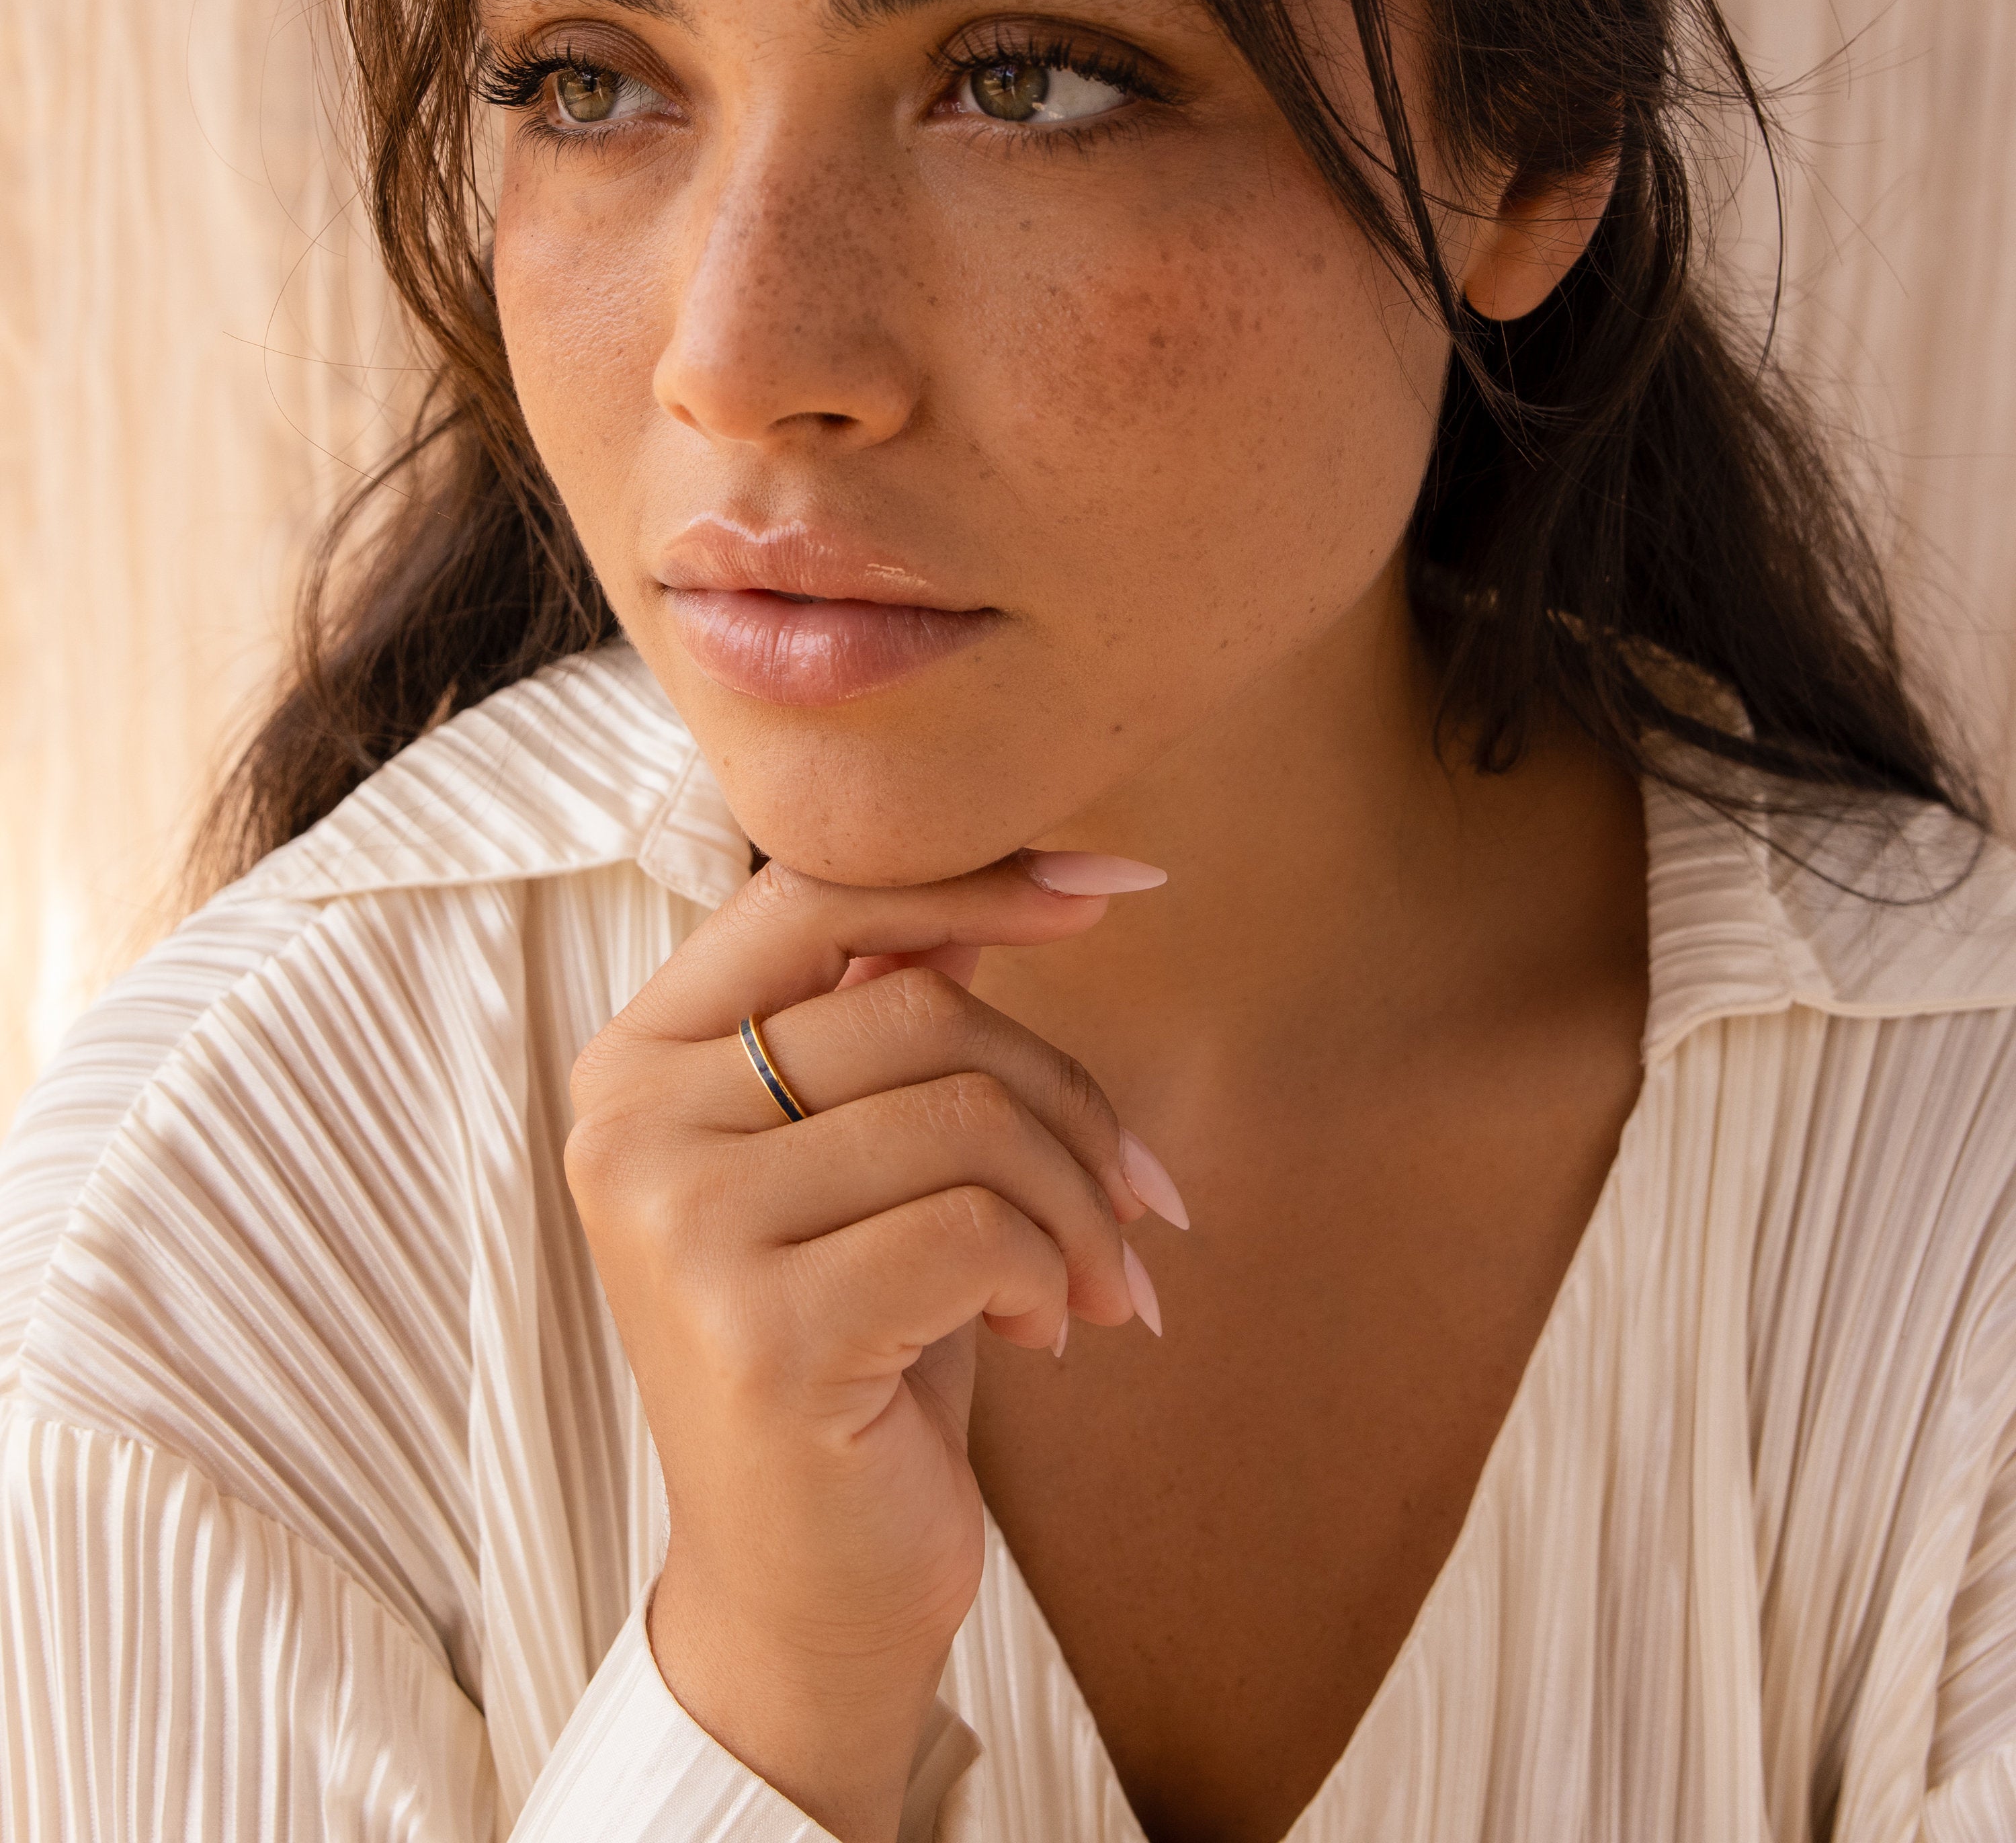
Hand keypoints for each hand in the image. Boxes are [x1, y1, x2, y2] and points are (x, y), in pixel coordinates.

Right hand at [564, 850, 1174, 1842]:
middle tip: (1137, 1200)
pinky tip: (1048, 1335)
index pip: (812, 898)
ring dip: (1080, 1205)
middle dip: (1070, 1102)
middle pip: (922, 1012)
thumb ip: (888, 1022)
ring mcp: (681, 1229)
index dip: (978, 879)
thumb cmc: (852, 1352)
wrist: (803, 1593)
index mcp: (636, 1063)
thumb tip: (995, 888)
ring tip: (1097, 1284)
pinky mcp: (759, 1332)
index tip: (1120, 884)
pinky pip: (979, 1229)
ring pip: (969, 1116)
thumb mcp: (864, 1167)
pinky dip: (1054, 1276)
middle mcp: (630, 1127)